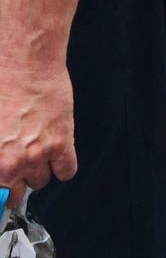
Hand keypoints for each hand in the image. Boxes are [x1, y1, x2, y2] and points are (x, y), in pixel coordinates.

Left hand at [0, 59, 76, 207]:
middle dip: (13, 183)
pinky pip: (66, 171)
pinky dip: (62, 165)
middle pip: (14, 195)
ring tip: (34, 147)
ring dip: (37, 169)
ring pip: (40, 181)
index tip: (2, 196)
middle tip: (14, 165)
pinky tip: (55, 150)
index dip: (0, 197)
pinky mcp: (61, 143)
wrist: (23, 60)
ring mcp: (37, 155)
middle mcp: (11, 164)